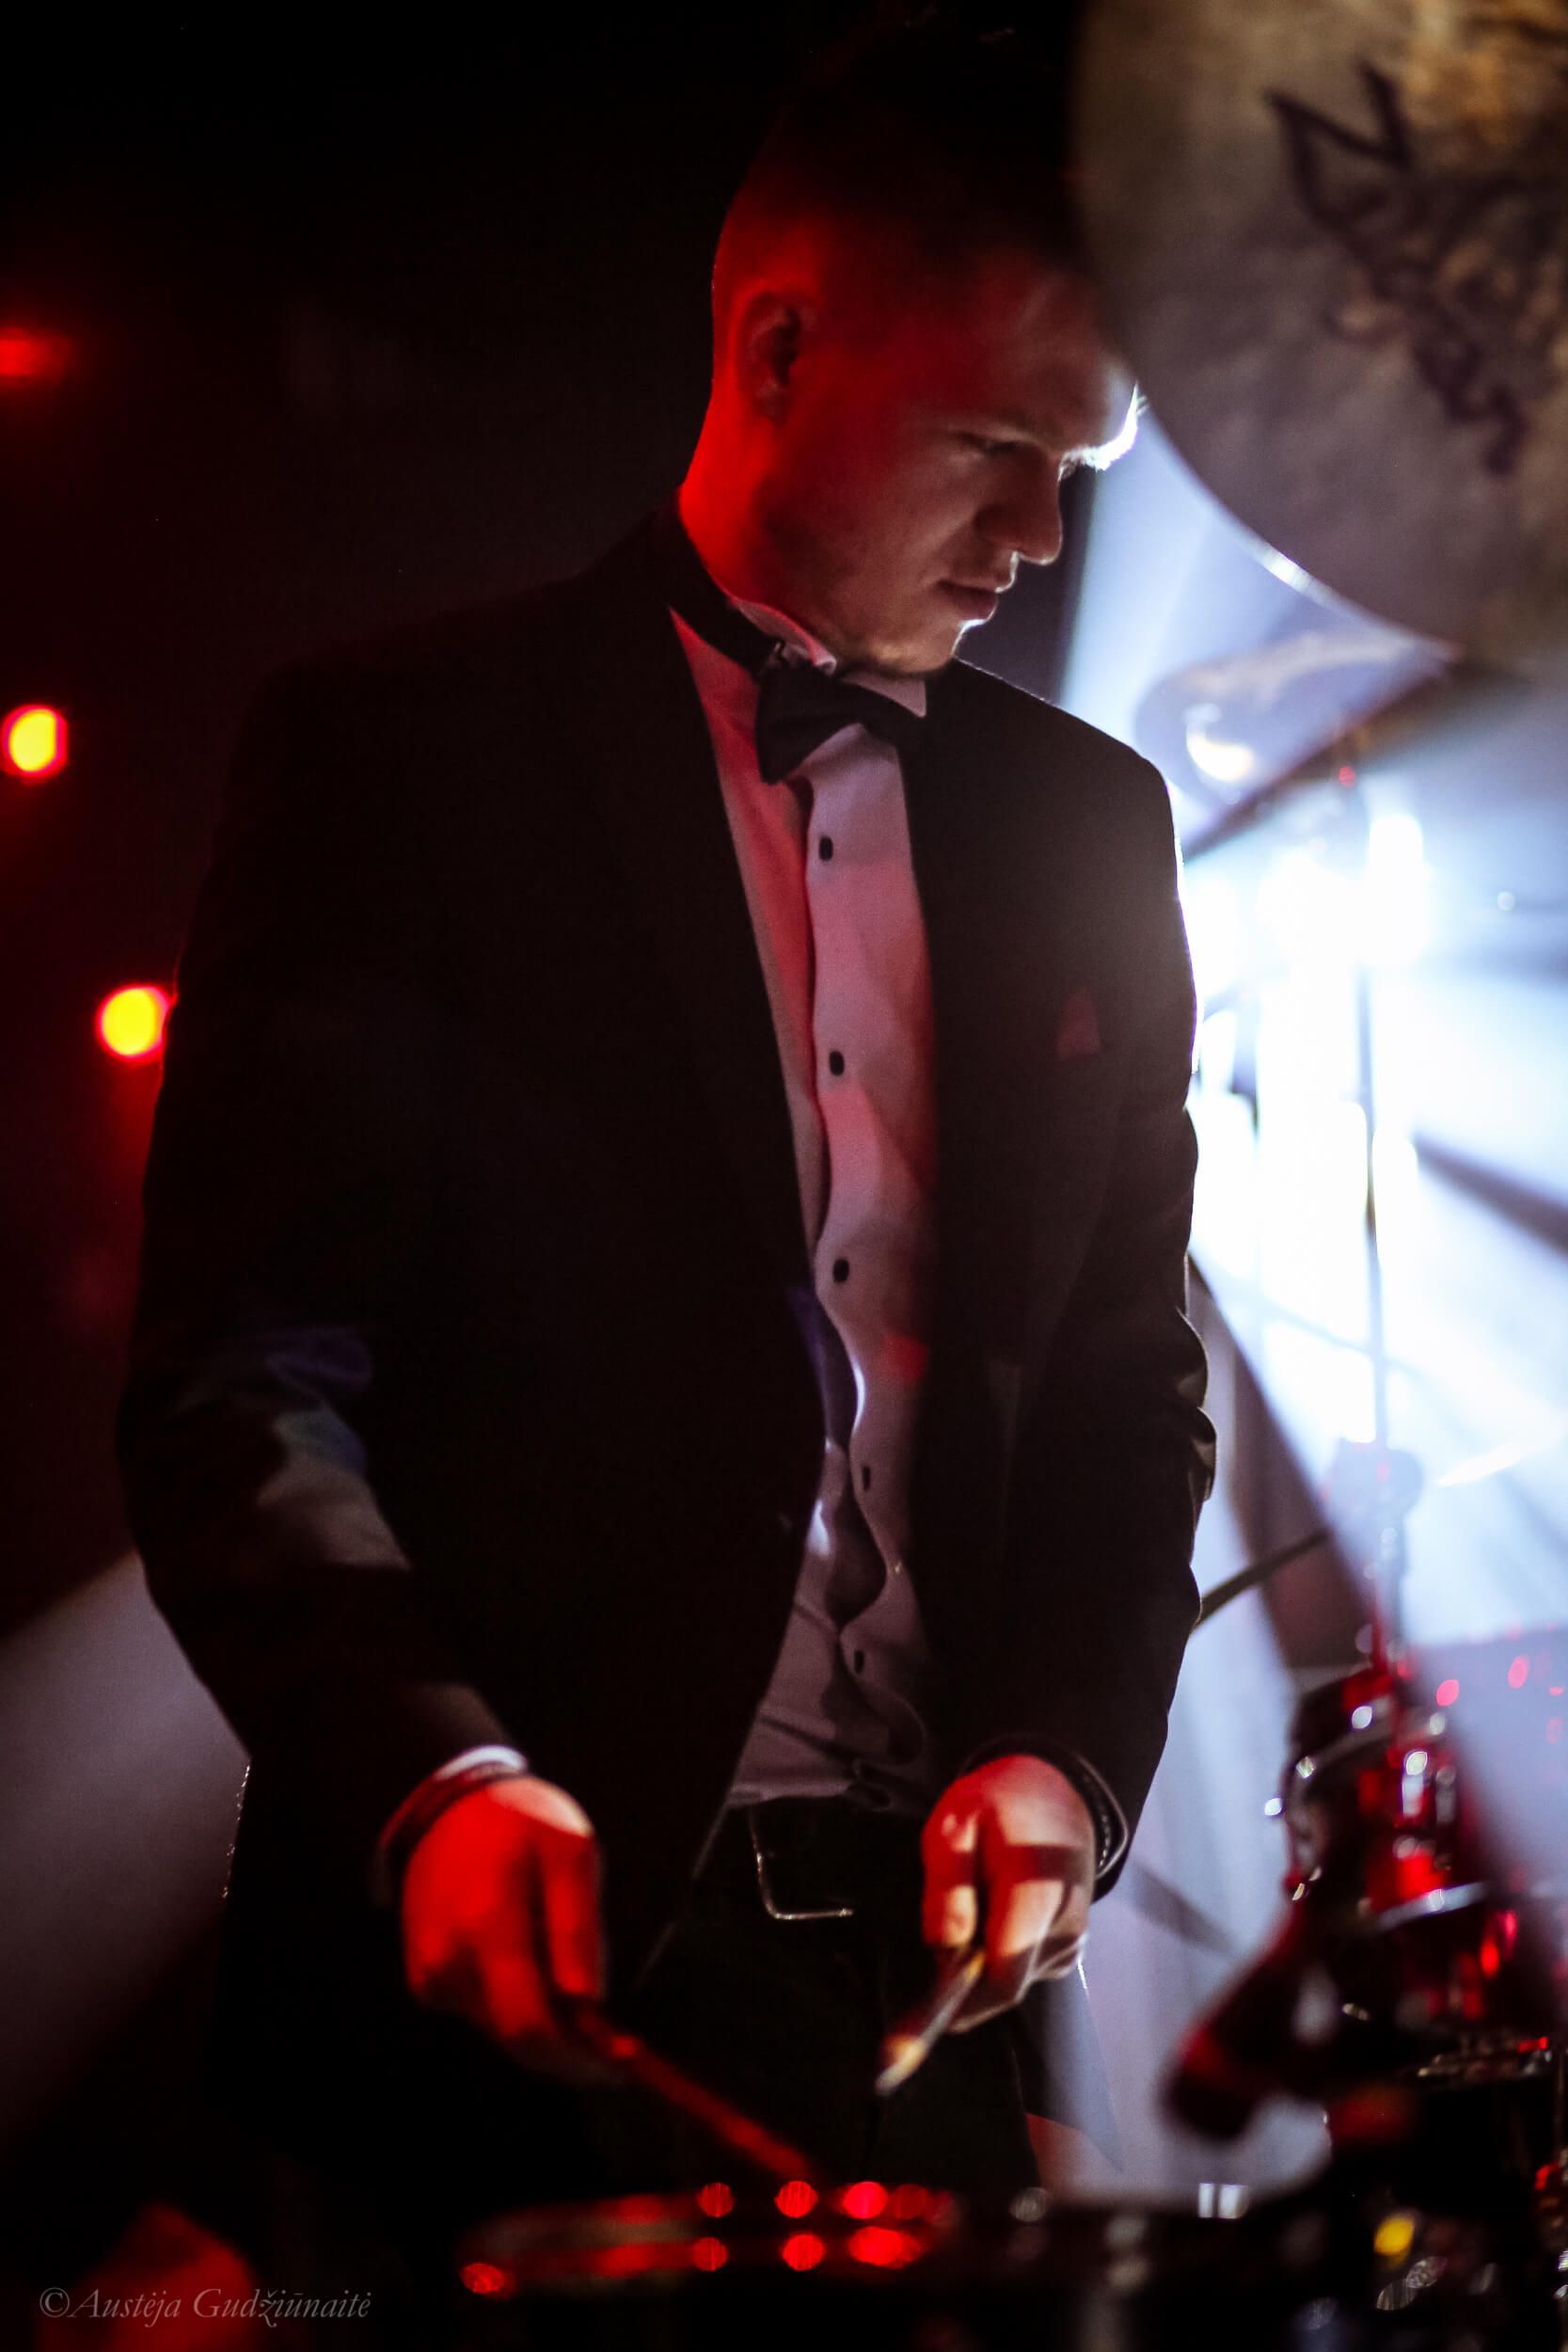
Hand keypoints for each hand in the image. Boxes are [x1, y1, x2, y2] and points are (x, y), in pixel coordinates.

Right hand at [400, 1773, 608, 2078]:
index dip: (577, 2058)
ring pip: (504, 2032)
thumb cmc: (521, 1824)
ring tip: (578, 1990)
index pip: (529, 2027)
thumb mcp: (570, 1853)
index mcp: (487, 1925)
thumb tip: (589, 2004)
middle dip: (569, 2052)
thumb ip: (579, 1929)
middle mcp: (448, 1962)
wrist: (449, 1809)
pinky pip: (486, 2015)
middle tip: (613, 2047)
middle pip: (519, 2042)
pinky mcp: (427, 1983)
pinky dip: (518, 2006)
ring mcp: (432, 1976)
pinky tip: (537, 1969)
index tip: (620, 2064)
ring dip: (547, 2026)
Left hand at [920, 1754, 1093, 2029]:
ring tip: (971, 1907)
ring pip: (1013, 1979)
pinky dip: (998, 1955)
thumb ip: (947, 1884)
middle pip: (1004, 1986)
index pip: (1004, 1977)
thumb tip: (945, 1947)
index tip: (921, 2024)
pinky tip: (991, 1916)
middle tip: (936, 1943)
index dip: (963, 2006)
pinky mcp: (1070, 1947)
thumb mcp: (956, 1822)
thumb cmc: (1000, 1803)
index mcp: (1035, 1895)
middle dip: (962, 1982)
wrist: (1057, 1790)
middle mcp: (1064, 1928)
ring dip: (980, 1964)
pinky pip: (1024, 1969)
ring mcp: (1072, 1941)